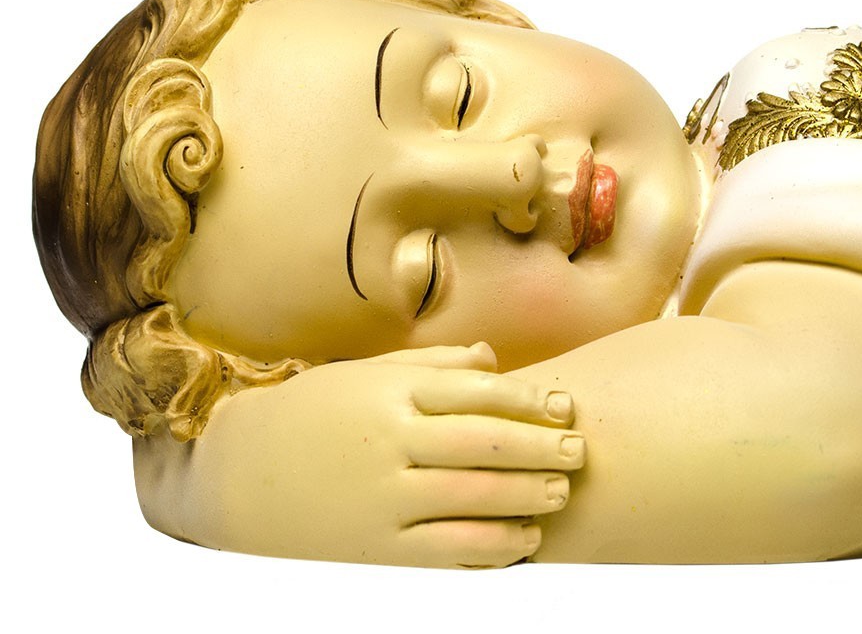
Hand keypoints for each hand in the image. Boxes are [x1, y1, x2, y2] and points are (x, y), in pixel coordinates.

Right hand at [182, 342, 584, 566]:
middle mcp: (390, 444)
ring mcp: (382, 500)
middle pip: (486, 443)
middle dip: (541, 446)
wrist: (234, 474)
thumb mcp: (364, 375)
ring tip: (559, 493)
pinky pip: (447, 553)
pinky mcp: (374, 550)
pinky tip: (521, 541)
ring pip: (474, 498)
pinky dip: (492, 548)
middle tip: (578, 450)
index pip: (477, 392)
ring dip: (527, 495)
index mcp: (389, 395)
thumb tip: (492, 358)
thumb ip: (431, 365)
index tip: (563, 406)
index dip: (529, 400)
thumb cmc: (310, 414)